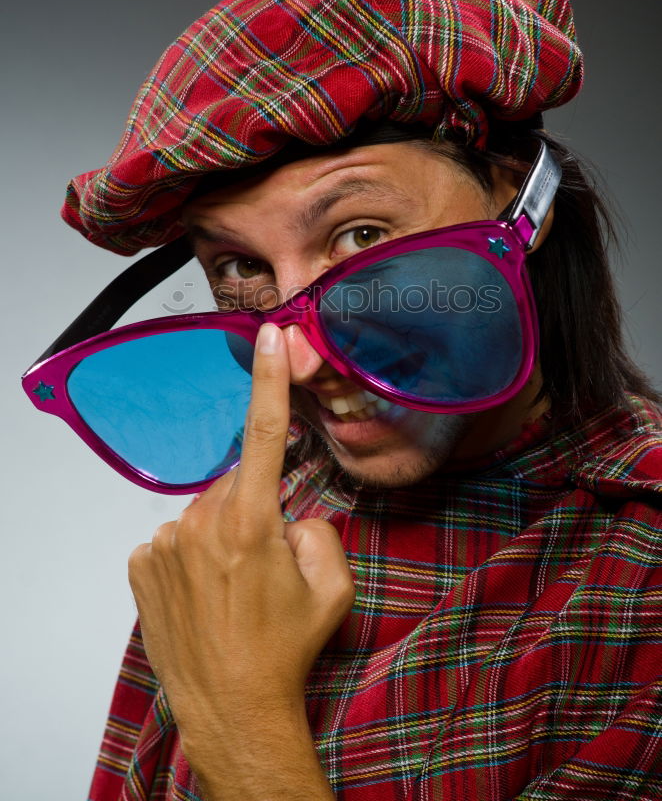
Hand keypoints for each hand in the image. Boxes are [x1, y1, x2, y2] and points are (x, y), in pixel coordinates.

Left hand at [128, 322, 353, 798]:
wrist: (233, 706)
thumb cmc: (285, 650)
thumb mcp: (332, 587)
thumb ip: (319, 530)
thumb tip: (290, 516)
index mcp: (252, 521)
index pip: (262, 432)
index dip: (269, 380)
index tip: (270, 337)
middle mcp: (201, 523)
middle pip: (234, 484)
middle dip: (254, 506)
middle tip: (266, 562)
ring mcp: (165, 544)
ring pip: (204, 512)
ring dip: (221, 534)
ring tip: (233, 587)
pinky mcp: (141, 565)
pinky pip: (175, 538)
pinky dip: (191, 554)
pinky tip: (204, 592)